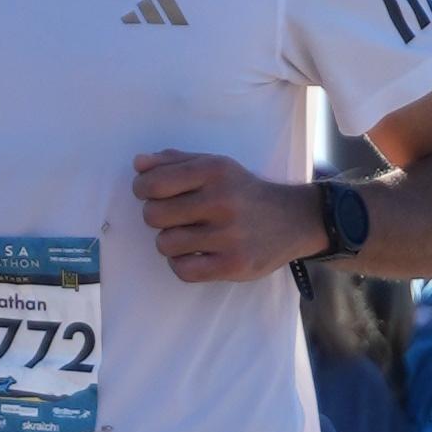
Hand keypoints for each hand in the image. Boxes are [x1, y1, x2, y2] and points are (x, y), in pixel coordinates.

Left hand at [133, 152, 316, 285]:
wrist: (292, 220)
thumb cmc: (243, 191)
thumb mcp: (216, 165)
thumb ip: (175, 161)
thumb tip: (138, 165)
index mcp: (214, 171)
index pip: (153, 183)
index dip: (143, 190)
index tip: (152, 193)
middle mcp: (222, 201)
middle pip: (153, 215)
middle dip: (157, 216)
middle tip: (175, 216)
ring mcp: (228, 236)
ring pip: (165, 244)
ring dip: (170, 242)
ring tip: (188, 235)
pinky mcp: (233, 265)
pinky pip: (183, 270)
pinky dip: (182, 264)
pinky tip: (195, 254)